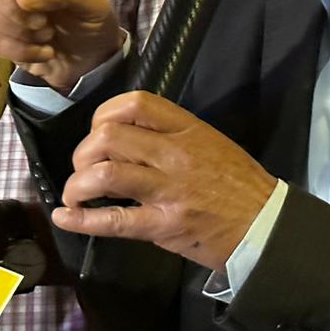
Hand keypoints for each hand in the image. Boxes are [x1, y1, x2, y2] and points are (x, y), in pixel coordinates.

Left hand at [53, 92, 276, 272]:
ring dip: (77, 184)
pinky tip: (65, 217)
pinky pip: (114, 220)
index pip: (135, 103)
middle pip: (109, 137)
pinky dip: (81, 219)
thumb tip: (128, 135)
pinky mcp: (163, 226)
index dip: (104, 114)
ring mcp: (168, 191)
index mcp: (187, 129)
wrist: (264, 226)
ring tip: (75, 194)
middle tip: (84, 168)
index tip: (98, 131)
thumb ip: (171, 134)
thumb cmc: (238, 183)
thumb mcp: (210, 142)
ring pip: (106, 175)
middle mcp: (174, 154)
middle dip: (83, 152)